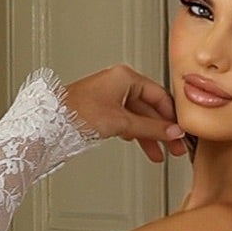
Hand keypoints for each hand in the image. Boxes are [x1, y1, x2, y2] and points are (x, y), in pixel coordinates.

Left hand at [62, 65, 187, 160]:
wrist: (50, 122)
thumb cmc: (78, 112)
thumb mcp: (122, 122)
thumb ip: (151, 128)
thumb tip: (172, 132)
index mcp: (125, 77)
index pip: (159, 95)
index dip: (172, 115)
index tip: (181, 131)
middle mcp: (119, 84)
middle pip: (150, 107)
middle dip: (163, 129)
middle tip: (176, 146)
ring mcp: (111, 98)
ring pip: (139, 117)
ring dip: (151, 136)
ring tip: (160, 153)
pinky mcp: (103, 111)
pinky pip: (127, 122)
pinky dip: (136, 135)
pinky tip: (143, 146)